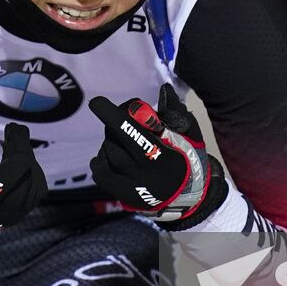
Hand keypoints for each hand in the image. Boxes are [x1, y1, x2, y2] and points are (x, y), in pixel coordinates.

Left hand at [88, 83, 226, 229]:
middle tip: (125, 120)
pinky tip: (115, 155)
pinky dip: (102, 158)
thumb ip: (175, 113)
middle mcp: (143, 174)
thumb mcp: (189, 134)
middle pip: (115, 140)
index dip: (115, 117)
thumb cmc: (187, 158)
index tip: (97, 102)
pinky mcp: (120, 194)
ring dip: (112, 140)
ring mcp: (129, 186)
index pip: (133, 134)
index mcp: (162, 157)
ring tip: (128, 142)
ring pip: (107, 153)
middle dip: (116, 123)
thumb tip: (164, 90)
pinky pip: (99, 170)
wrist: (185, 195)